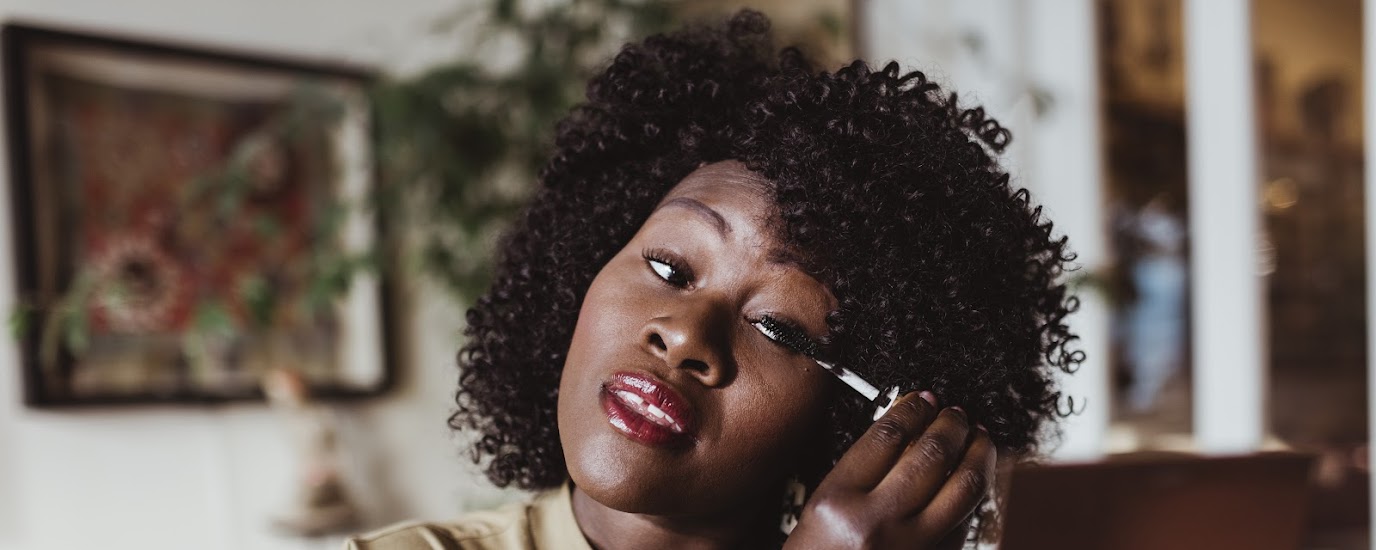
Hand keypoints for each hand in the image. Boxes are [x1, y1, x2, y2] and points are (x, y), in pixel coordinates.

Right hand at [782, 392, 996, 549]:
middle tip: (957, 414)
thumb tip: (907, 433)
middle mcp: (876, 523)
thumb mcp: (820, 509)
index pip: (887, 436)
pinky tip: (973, 481)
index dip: (912, 410)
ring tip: (978, 439)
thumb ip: (861, 471)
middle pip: (931, 455)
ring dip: (978, 455)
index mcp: (838, 500)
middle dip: (952, 425)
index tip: (923, 399)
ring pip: (963, 488)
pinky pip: (964, 524)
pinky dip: (973, 497)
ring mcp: (909, 549)